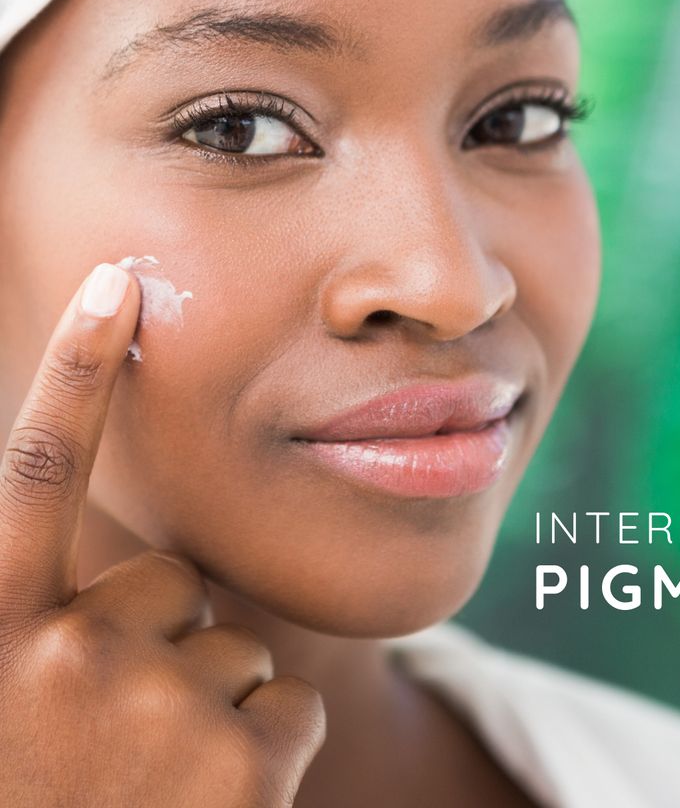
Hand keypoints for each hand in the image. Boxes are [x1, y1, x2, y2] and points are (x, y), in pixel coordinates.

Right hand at [0, 263, 324, 805]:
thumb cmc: (48, 804)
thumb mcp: (11, 705)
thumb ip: (50, 617)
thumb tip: (133, 563)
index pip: (37, 479)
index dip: (74, 374)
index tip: (115, 283)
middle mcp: (69, 656)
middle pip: (173, 584)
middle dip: (158, 643)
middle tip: (107, 739)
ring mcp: (159, 709)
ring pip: (238, 648)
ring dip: (210, 704)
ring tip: (148, 786)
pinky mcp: (244, 766)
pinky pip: (292, 705)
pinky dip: (267, 749)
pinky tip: (210, 806)